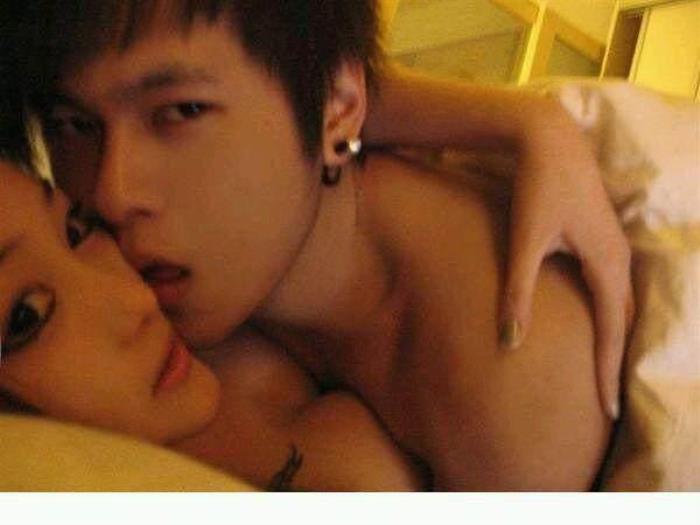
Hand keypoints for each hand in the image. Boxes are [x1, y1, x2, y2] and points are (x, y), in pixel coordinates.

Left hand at [500, 101, 633, 420]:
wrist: (547, 139)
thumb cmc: (536, 189)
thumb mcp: (524, 243)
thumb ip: (517, 293)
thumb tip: (510, 343)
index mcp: (606, 264)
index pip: (610, 332)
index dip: (607, 373)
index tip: (606, 411)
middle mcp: (619, 259)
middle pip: (623, 323)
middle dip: (615, 362)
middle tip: (608, 402)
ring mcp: (615, 246)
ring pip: (621, 304)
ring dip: (615, 338)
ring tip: (606, 370)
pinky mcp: (603, 236)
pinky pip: (614, 287)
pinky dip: (610, 313)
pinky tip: (599, 321)